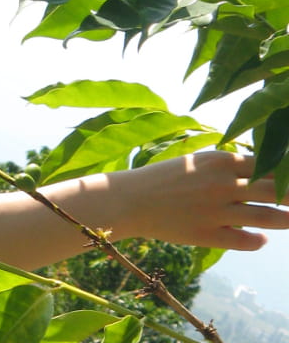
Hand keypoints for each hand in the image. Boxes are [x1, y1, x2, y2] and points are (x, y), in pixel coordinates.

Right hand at [112, 151, 288, 250]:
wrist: (130, 199)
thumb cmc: (163, 178)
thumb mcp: (197, 161)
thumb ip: (229, 165)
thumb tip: (263, 171)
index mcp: (220, 161)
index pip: (271, 165)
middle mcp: (222, 184)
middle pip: (277, 190)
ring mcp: (216, 211)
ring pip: (268, 217)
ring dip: (288, 220)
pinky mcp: (207, 234)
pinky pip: (245, 241)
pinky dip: (259, 241)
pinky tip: (261, 239)